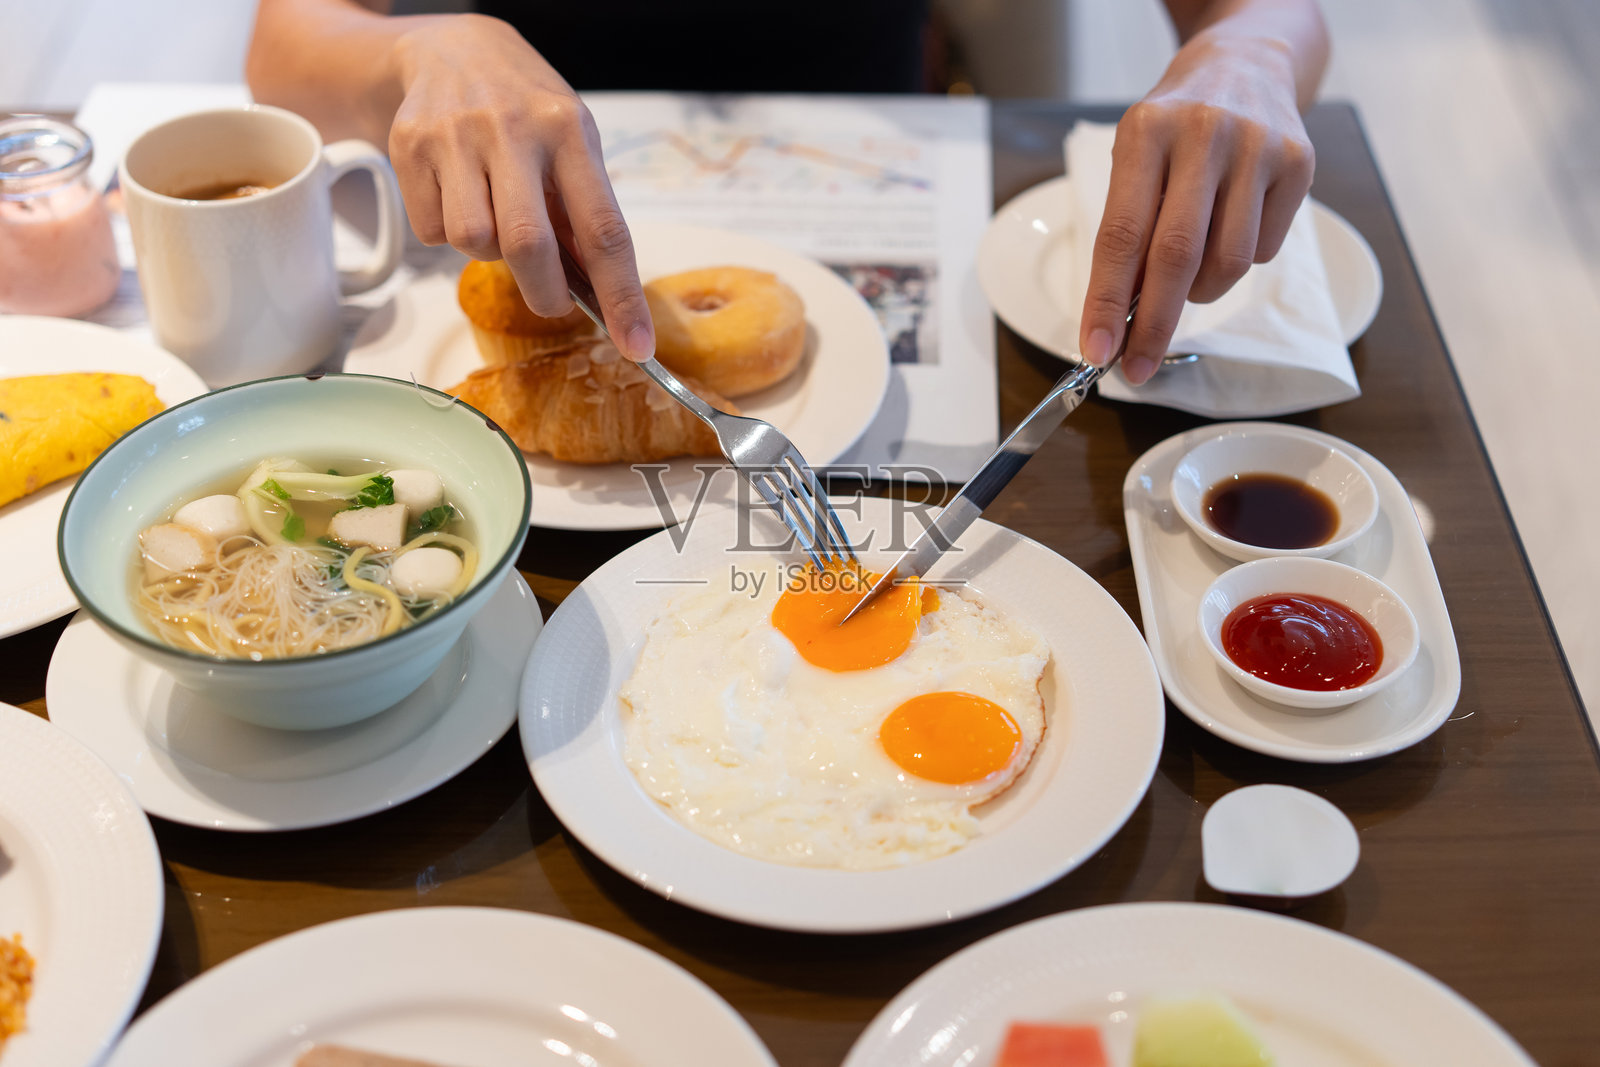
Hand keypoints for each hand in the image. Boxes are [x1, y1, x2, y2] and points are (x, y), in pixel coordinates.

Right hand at [387, 15, 653, 359]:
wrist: (453, 51)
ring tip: (494, 217)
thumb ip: (583, 211)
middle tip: (551, 301)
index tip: (636, 345)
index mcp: (569, 131)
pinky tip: (457, 195)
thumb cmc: (527, 110)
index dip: (622, 295)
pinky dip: (448, 232)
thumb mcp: (571, 143)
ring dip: (489, 253)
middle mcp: (513, 130)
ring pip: (473, 241)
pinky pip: (433, 230)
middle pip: (528, 246)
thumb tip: (600, 295)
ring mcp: (456, 136)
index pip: (603, 230)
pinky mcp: (410, 147)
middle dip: (543, 292)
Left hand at [1079, 34, 1313, 383]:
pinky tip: (1230, 225)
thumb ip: (1127, 231)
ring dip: (1199, 292)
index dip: (1108, 302)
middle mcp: (1205, 135)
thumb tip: (1119, 319)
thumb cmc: (1176, 127)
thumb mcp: (1134, 158)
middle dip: (1153, 324)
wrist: (1246, 62)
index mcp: (1147, 132)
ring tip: (1188, 271)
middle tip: (1137, 366)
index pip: (1122, 236)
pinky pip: (1264, 250)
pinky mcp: (1299, 163)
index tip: (1096, 351)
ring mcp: (1258, 148)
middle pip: (1177, 257)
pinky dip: (1239, 261)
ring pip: (1227, 263)